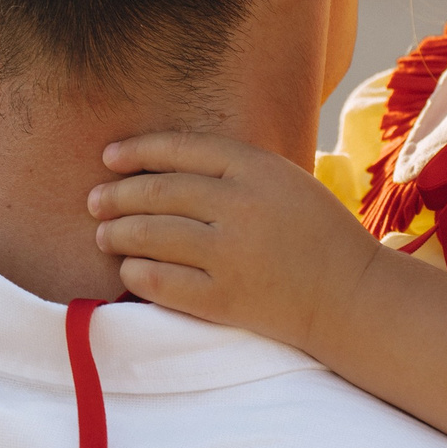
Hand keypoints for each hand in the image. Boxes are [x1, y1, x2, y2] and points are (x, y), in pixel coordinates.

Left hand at [88, 133, 386, 354]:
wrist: (351, 296)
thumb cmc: (316, 235)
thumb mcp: (284, 181)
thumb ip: (233, 169)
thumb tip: (160, 165)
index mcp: (258, 169)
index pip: (182, 149)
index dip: (138, 150)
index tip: (110, 157)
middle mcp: (241, 206)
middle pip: (159, 191)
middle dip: (117, 194)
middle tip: (95, 200)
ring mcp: (231, 254)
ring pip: (151, 235)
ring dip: (117, 233)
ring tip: (103, 234)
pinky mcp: (224, 299)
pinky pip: (161, 281)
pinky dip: (136, 272)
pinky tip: (128, 269)